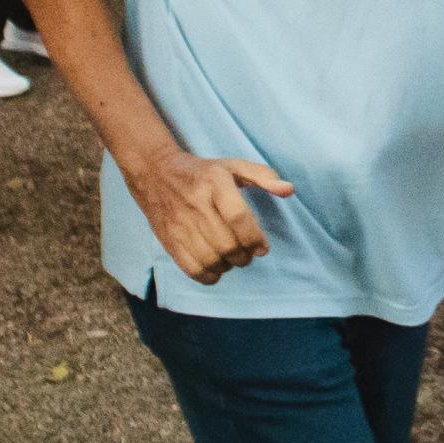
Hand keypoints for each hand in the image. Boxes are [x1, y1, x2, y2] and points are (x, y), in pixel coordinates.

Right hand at [136, 147, 293, 280]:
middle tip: (248, 254)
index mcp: (214, 183)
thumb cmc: (202, 173)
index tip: (262, 248)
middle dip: (244, 256)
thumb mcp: (232, 166)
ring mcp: (180, 224)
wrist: (155, 173)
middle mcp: (196, 204)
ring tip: (233, 259)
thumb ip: (263, 176)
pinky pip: (192, 269)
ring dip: (228, 266)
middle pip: (226, 244)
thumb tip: (288, 190)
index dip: (255, 238)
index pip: (238, 217)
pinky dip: (209, 275)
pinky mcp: (169, 240)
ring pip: (211, 259)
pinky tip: (216, 268)